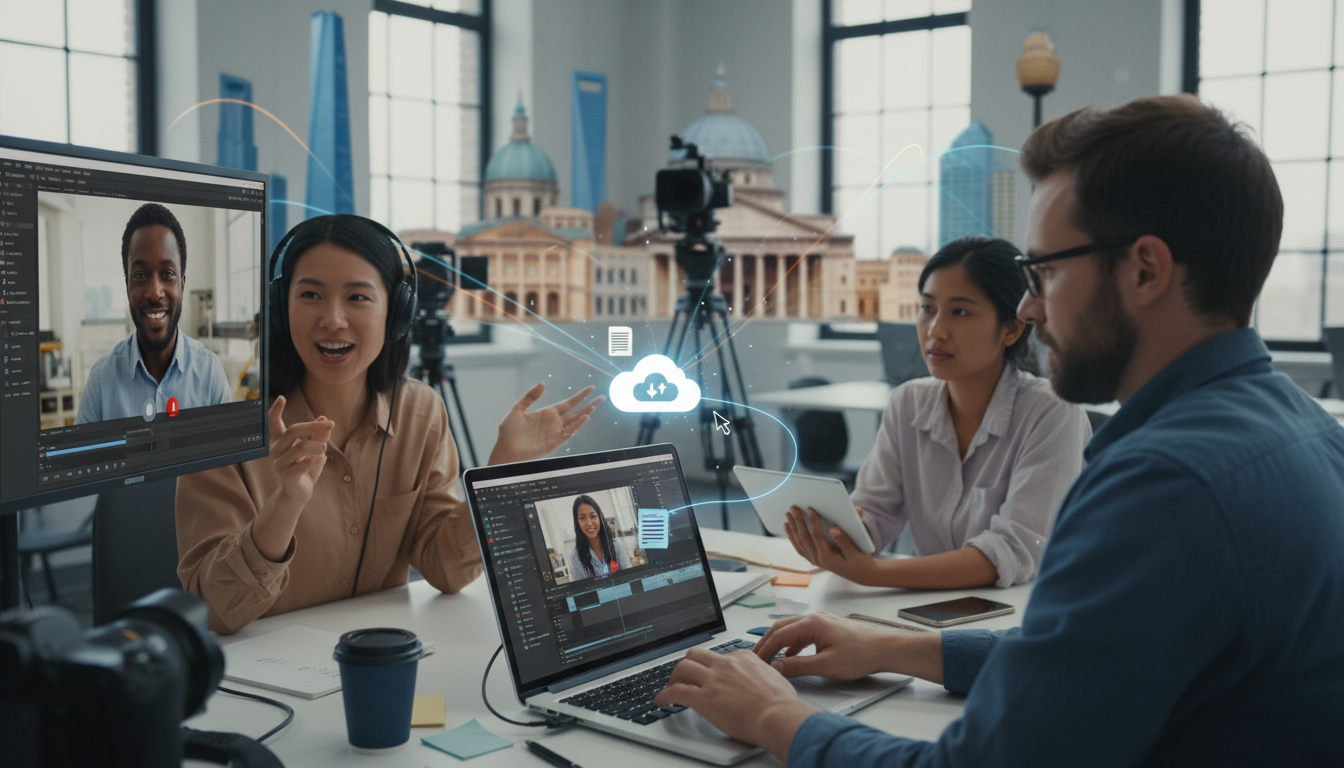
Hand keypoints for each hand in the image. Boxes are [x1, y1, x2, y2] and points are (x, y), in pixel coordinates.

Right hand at [267, 395, 332, 504]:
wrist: (299, 493)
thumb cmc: (305, 468)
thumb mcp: (314, 450)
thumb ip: (319, 436)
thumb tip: (324, 417)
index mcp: (280, 442)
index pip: (273, 423)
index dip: (276, 411)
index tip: (282, 398)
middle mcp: (276, 451)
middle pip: (293, 431)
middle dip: (314, 426)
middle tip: (330, 424)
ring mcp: (279, 464)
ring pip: (301, 447)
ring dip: (318, 445)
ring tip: (325, 448)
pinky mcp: (287, 476)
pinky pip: (305, 463)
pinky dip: (318, 459)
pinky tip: (321, 460)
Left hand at [489, 383, 603, 464]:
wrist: (505, 449)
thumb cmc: (509, 431)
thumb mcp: (518, 408)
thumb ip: (531, 396)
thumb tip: (543, 383)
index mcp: (548, 413)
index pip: (568, 403)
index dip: (580, 396)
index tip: (590, 388)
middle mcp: (554, 423)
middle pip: (576, 412)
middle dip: (589, 404)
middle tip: (602, 397)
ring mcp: (555, 433)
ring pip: (574, 422)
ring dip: (585, 415)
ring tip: (594, 406)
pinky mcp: (553, 444)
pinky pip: (568, 434)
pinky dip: (576, 427)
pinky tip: (583, 419)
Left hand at [654, 648, 819, 758]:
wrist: (779, 716)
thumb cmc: (781, 704)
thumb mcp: (775, 677)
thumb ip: (764, 673)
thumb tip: (767, 674)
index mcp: (743, 658)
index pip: (719, 655)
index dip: (709, 665)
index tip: (706, 673)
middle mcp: (726, 664)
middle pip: (695, 654)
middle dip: (686, 663)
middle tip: (683, 675)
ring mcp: (714, 680)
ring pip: (683, 667)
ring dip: (673, 677)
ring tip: (670, 686)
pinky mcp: (704, 698)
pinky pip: (677, 691)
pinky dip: (665, 695)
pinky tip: (662, 700)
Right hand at [754, 612, 922, 680]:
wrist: (885, 648)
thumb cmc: (862, 654)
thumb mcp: (826, 665)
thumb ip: (797, 666)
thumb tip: (776, 667)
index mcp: (812, 624)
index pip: (778, 635)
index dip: (764, 649)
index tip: (754, 660)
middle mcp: (815, 618)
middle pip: (781, 628)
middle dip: (766, 642)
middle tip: (754, 657)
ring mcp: (822, 622)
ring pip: (791, 629)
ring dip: (778, 642)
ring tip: (768, 657)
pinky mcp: (828, 628)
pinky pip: (802, 633)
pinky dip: (791, 644)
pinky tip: (790, 656)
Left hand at [785, 506, 880, 585]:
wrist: (861, 574)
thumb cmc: (860, 561)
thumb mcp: (856, 551)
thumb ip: (845, 540)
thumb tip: (834, 528)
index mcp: (828, 557)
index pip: (817, 537)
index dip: (813, 522)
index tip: (810, 509)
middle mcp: (818, 559)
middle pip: (804, 538)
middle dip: (798, 521)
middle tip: (793, 508)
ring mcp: (814, 560)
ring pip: (800, 542)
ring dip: (793, 528)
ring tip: (788, 515)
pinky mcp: (814, 559)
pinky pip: (800, 548)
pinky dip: (793, 538)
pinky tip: (789, 529)